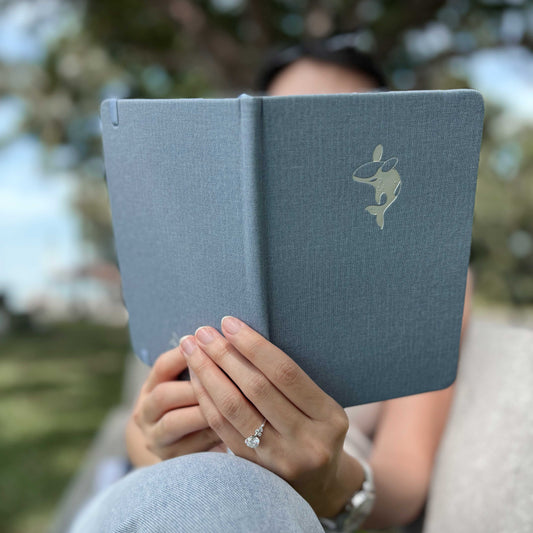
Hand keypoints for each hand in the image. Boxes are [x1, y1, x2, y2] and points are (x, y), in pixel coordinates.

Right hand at [131, 346, 225, 460]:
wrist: (172, 445)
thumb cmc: (189, 402)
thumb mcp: (185, 382)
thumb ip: (201, 365)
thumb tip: (232, 337)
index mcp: (151, 386)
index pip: (163, 366)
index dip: (187, 354)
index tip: (214, 345)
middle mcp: (145, 413)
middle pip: (165, 394)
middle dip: (198, 383)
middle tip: (228, 374)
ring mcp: (156, 438)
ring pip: (175, 422)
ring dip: (205, 409)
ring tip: (233, 400)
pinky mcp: (171, 460)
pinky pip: (192, 446)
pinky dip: (215, 433)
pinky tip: (236, 424)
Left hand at [179, 315, 352, 516]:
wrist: (321, 485)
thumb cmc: (317, 431)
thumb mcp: (321, 406)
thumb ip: (290, 381)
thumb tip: (244, 338)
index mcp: (330, 417)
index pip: (285, 373)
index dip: (253, 345)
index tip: (229, 323)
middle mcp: (307, 441)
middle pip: (256, 389)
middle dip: (225, 355)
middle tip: (203, 332)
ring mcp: (280, 461)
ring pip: (233, 409)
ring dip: (208, 374)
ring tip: (192, 350)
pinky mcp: (255, 471)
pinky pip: (222, 429)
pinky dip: (206, 399)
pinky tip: (196, 378)